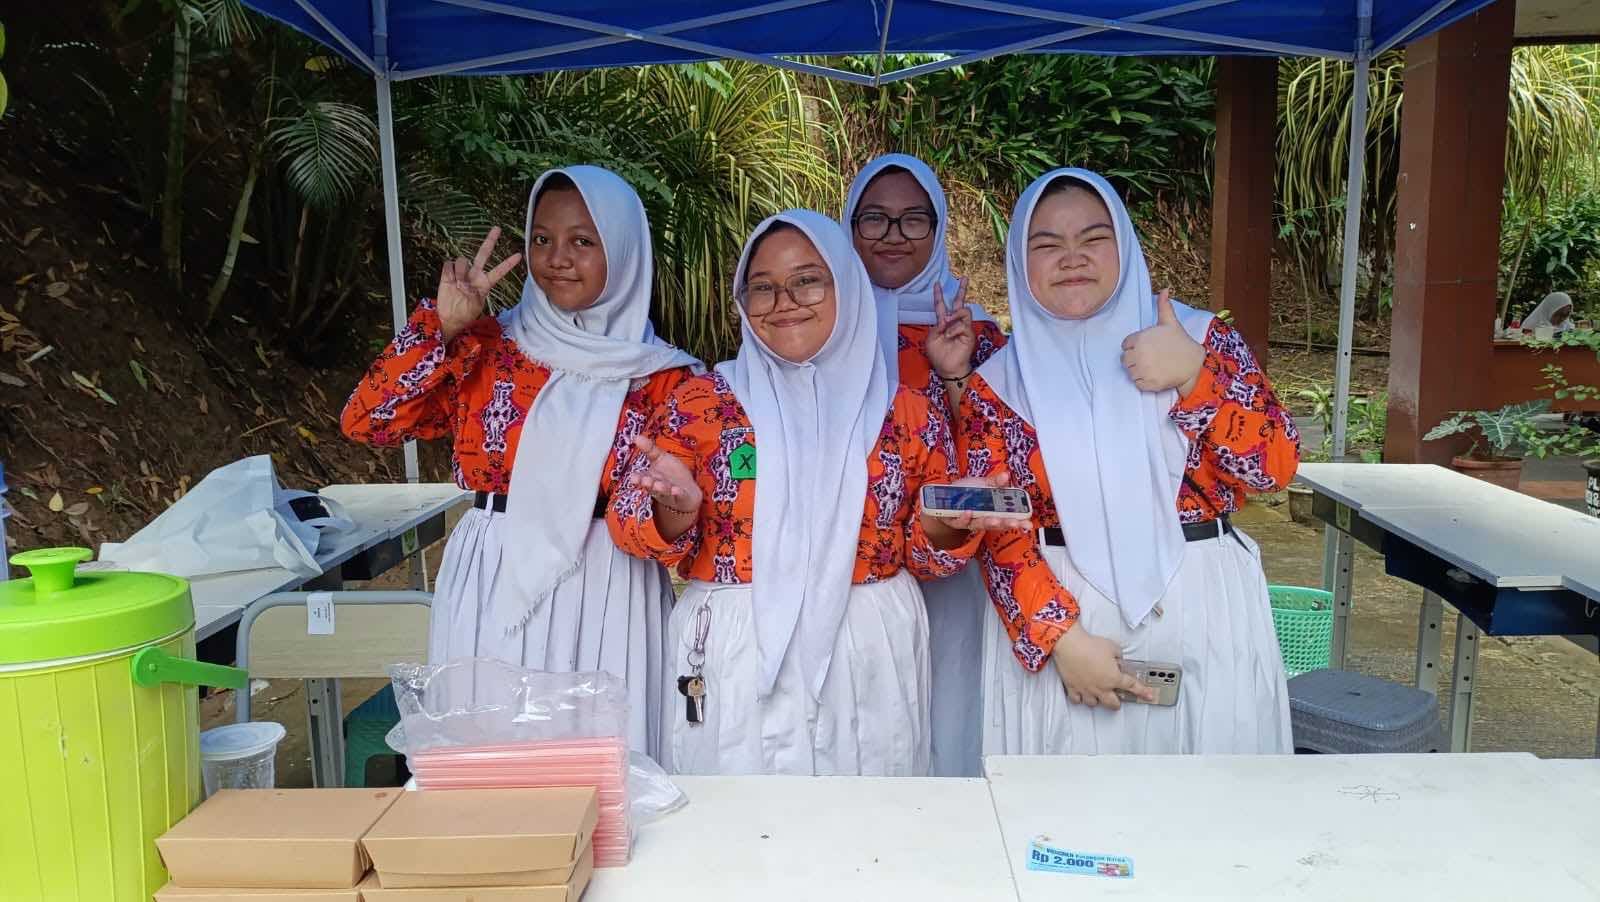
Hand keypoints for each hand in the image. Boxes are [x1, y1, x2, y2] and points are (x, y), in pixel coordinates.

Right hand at [438, 227, 521, 342]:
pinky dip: (449, 272)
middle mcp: (475, 275)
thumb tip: (464, 283)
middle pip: (483, 254)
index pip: (499, 271)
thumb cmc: (465, 314)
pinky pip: (448, 265)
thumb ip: (472, 293)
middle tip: (497, 228)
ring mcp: (462, 273)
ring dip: (460, 272)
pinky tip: (449, 281)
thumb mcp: (475, 306)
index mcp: (485, 284)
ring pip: (462, 260)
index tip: (519, 255)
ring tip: (457, 285)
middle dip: (490, 241)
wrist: (449, 317)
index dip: (508, 263)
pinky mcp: (448, 273)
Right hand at [627, 435, 702, 513]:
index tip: (633, 478)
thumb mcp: (660, 457)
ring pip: (664, 491)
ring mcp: (670, 493)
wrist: (688, 489)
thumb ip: (649, 449)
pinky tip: (676, 490)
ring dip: (661, 488)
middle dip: (648, 484)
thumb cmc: (671, 473)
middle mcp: (657, 487)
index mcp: (650, 477)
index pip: (641, 478)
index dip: (637, 479)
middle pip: (651, 486)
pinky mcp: (682, 496)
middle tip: (645, 481)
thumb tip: (636, 437)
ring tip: (658, 485)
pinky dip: (678, 493)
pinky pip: (680, 495)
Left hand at [921, 471, 1033, 535]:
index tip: (1028, 523)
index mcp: (993, 510)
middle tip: (1015, 523)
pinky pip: (960, 521)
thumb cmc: (967, 491)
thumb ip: (995, 482)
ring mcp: (969, 520)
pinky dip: (964, 518)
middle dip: (1007, 523)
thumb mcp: (983, 484)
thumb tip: (1006, 475)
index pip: (1008, 517)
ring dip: (988, 522)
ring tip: (995, 519)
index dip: (1019, 522)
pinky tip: (968, 512)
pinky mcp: (955, 520)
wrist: (944, 496)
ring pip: (980, 524)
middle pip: (997, 523)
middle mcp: (983, 517)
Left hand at [927, 278, 976, 380]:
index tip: (937, 284)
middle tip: (964, 278)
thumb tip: (946, 318)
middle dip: (962, 289)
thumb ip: (937, 326)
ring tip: (947, 322)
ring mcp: (963, 328)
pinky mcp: (969, 334)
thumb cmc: (938, 355)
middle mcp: (954, 323)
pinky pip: (963, 325)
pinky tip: (949, 336)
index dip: (939, 295)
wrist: (947, 368)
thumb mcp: (931, 338)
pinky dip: (954, 329)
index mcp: (943, 323)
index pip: (941, 306)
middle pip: (959, 302)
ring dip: (954, 315)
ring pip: (963, 310)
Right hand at [1051, 626, 1154, 709]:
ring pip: (1094, 704)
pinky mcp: (1073, 688)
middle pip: (1112, 704)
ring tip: (1098, 693)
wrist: (1070, 644)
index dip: (1143, 692)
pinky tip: (1082, 694)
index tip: (1149, 696)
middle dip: (1117, 702)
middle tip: (1116, 696)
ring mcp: (1086, 690)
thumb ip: (1118, 656)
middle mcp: (1101, 687)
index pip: (1132, 686)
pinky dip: (1080, 698)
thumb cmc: (1091, 645)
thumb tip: (1118, 659)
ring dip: (1098, 700)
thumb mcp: (1112, 647)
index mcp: (1114, 678)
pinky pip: (1077, 700)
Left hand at [1121, 289, 1203, 395]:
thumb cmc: (1181, 341)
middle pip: (1125, 359)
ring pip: (1130, 372)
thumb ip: (1163, 306)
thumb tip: (1164, 289)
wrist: (1194, 363)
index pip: (1125, 345)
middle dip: (1135, 359)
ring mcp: (1143, 370)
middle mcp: (1139, 354)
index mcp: (1140, 338)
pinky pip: (1137, 383)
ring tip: (1153, 366)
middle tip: (1150, 358)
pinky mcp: (1148, 383)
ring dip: (1138, 371)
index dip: (1135, 346)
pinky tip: (1154, 375)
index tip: (1147, 348)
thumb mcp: (1170, 322)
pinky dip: (1143, 382)